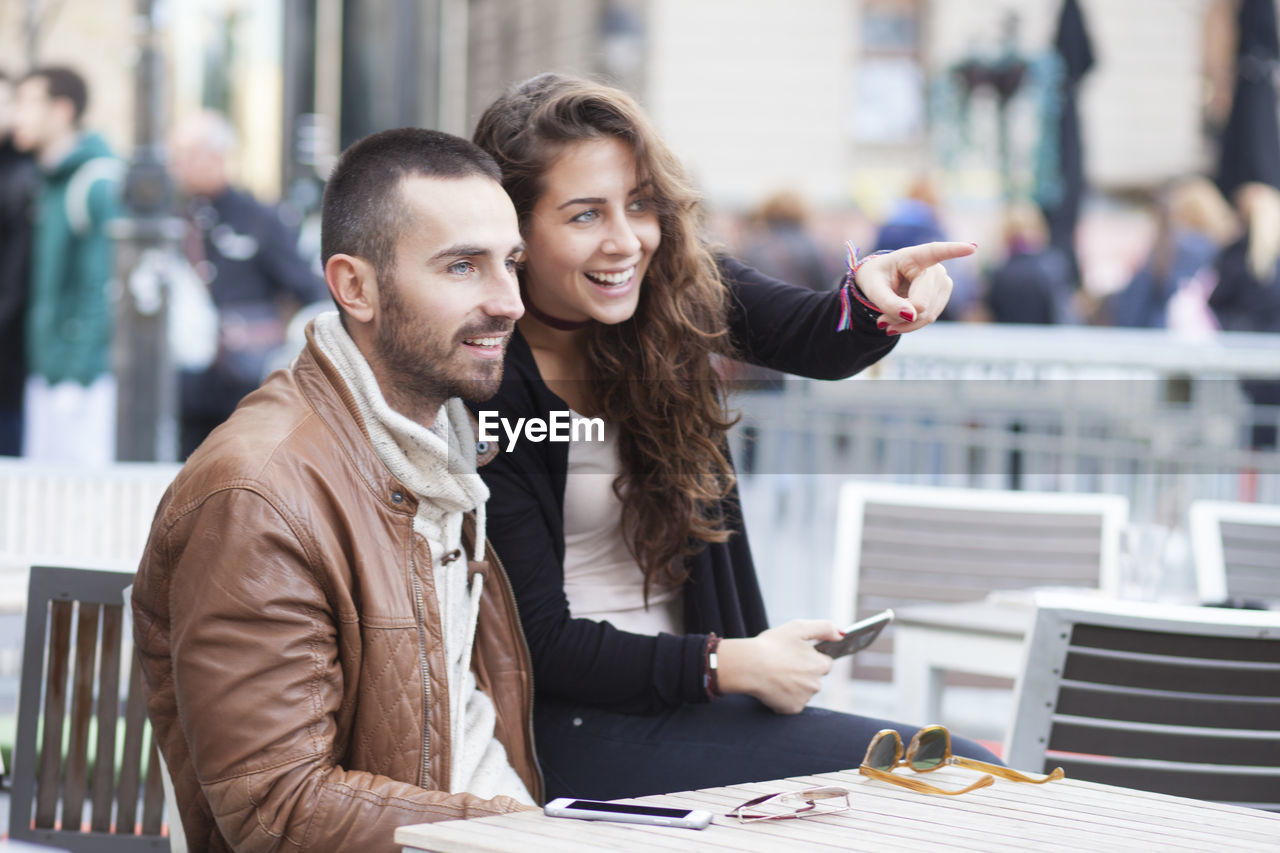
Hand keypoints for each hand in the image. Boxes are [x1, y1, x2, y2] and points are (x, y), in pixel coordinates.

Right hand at [716, 619, 842, 713]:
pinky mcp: (792, 709)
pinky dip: (784, 697)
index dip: (810, 657)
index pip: (825, 662)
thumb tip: (842, 634)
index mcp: (820, 665)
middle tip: (784, 663)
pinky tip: (773, 687)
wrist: (748, 666)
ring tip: (776, 674)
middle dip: (803, 672)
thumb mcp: (798, 628)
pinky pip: (792, 703)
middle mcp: (817, 684)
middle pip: (814, 678)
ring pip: (803, 691)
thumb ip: (824, 628)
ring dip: (794, 685)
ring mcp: (805, 698)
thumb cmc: (772, 645)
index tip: (796, 654)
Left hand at [854, 241, 975, 333]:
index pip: (935, 252)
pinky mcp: (943, 297)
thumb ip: (888, 302)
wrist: (881, 283)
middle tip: (880, 322)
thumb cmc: (876, 278)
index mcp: (913, 256)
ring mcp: (943, 282)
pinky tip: (896, 324)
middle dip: (900, 316)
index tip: (971, 248)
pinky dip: (911, 325)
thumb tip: (912, 315)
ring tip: (885, 322)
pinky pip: (929, 318)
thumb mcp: (873, 288)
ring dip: (904, 323)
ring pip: (927, 314)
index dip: (953, 251)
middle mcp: (934, 268)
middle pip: (922, 301)